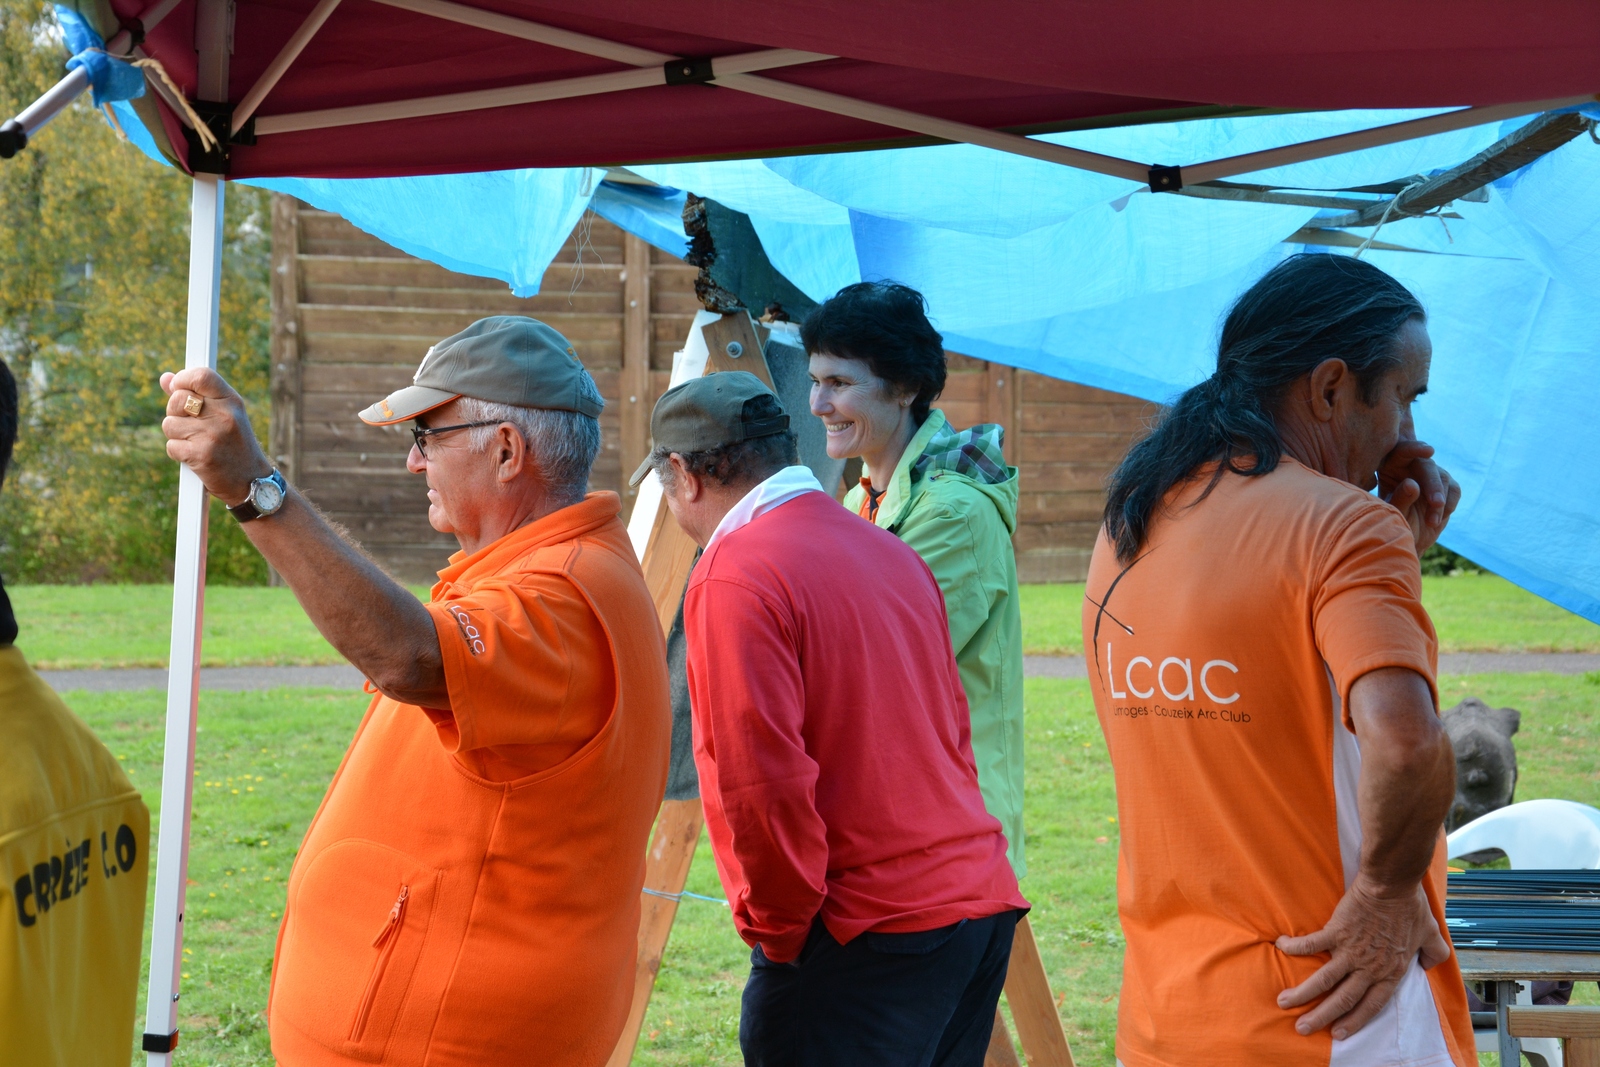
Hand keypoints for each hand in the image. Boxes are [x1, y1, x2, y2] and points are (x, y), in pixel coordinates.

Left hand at [160, 368, 271, 505]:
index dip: (182, 380)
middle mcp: (224, 415)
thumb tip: (166, 378)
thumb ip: (195, 394)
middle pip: (177, 399)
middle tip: (191, 425)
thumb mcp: (223, 414)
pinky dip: (179, 453)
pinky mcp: (201, 455)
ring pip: (169, 424)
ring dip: (177, 435)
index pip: (201, 375)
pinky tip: (196, 457)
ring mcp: (213, 435)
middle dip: (175, 412)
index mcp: (231, 401)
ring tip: (197, 443)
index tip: (177, 388)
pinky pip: (171, 446)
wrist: (251, 481)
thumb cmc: (234, 445)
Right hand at [1276, 877, 1450, 1039]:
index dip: (1355, 1021)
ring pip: (1324, 980)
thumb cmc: (1411, 906)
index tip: (1339, 1033)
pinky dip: (1295, 947)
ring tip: (1284, 1002)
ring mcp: (1351, 951)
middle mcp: (1369, 967)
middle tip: (1302, 1029)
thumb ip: (1433, 953)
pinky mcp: (1336, 931)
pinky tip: (1281, 947)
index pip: (1371, 1005)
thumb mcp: (1431, 934)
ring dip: (1303, 993)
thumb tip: (1428, 964)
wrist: (1392, 884)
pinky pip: (1311, 944)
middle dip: (1322, 1017)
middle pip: (1343, 999)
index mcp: (1390, 972)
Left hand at [1377, 439, 1459, 552]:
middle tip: (1436, 502)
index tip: (1429, 452)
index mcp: (1391, 465)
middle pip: (1427, 466)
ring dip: (1440, 501)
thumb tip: (1412, 484)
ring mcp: (1430, 474)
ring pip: (1443, 478)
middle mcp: (1412, 465)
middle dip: (1433, 484)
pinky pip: (1454, 490)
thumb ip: (1400, 498)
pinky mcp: (1445, 485)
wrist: (1404, 536)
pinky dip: (1449, 505)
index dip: (1414, 449)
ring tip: (1431, 522)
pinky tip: (1435, 521)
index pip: (1402, 450)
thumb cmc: (1390, 522)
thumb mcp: (1391, 511)